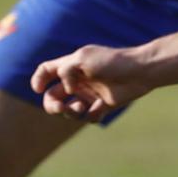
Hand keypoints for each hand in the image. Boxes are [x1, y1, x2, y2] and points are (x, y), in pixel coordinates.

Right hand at [30, 45, 151, 120]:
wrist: (140, 72)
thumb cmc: (112, 62)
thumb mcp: (83, 59)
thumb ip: (66, 71)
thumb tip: (65, 89)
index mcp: (71, 66)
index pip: (47, 71)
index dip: (38, 80)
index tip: (36, 89)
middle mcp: (78, 81)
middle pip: (54, 96)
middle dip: (52, 105)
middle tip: (60, 107)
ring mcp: (90, 94)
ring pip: (69, 110)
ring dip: (70, 112)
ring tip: (80, 108)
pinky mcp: (103, 106)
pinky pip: (89, 117)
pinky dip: (91, 115)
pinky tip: (100, 108)